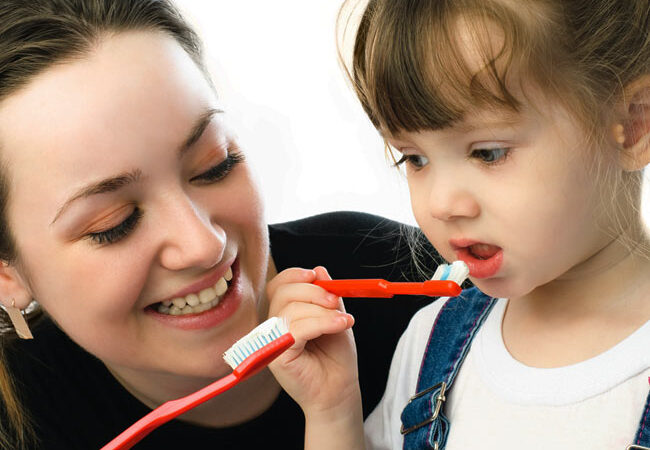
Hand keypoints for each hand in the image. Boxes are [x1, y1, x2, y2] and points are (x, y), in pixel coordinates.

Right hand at [266, 266, 359, 418]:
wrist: (339, 391)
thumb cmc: (336, 358)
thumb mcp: (335, 317)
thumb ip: (326, 296)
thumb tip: (319, 270)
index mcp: (284, 314)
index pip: (277, 286)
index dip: (294, 276)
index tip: (315, 275)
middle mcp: (274, 326)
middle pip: (283, 293)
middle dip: (313, 291)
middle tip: (336, 300)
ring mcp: (273, 341)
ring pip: (292, 310)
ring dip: (323, 311)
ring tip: (344, 320)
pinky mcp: (277, 355)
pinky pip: (298, 329)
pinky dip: (323, 323)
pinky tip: (341, 324)